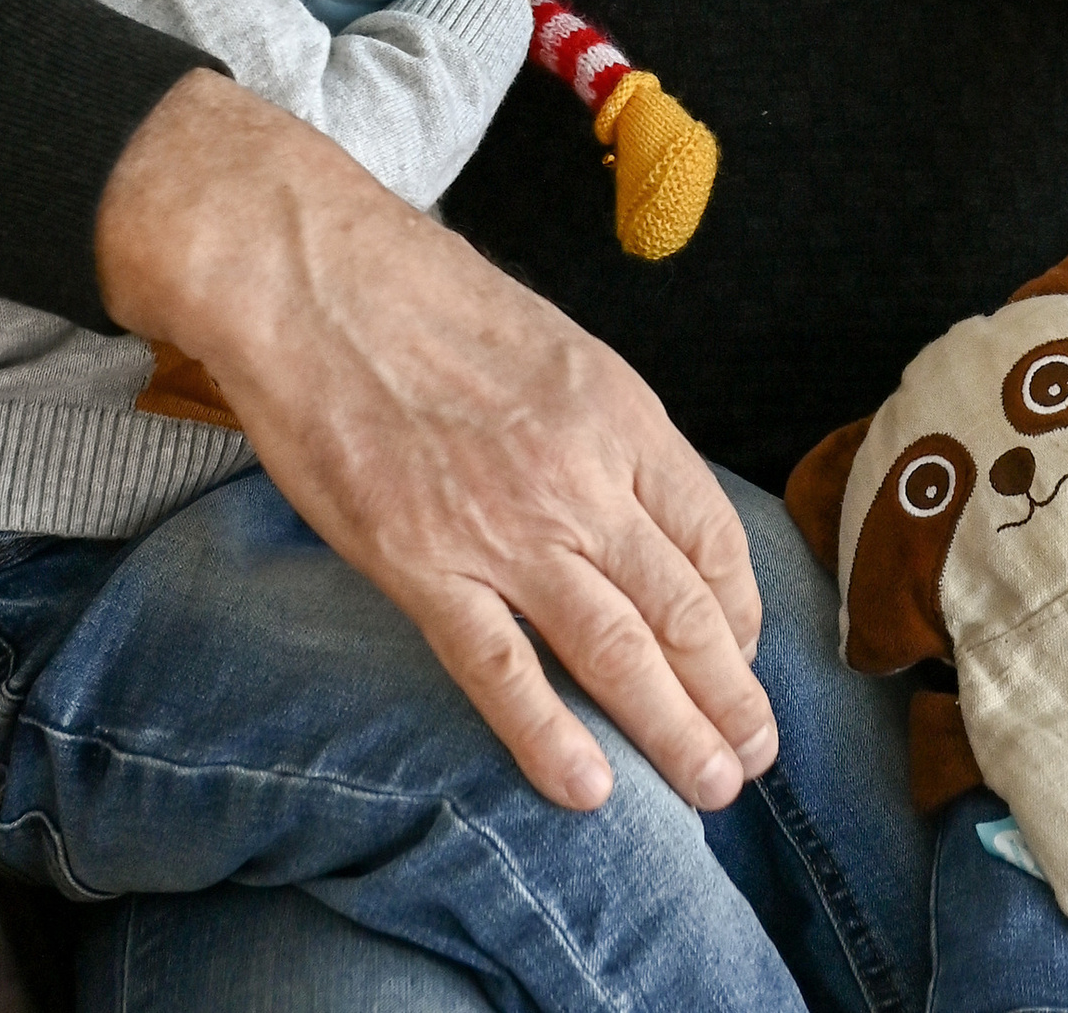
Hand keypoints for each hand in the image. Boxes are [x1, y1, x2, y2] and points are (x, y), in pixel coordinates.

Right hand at [96, 72, 777, 812]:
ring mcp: (503, 527)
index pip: (712, 534)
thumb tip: (631, 499)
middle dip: (729, 693)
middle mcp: (581, 475)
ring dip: (674, 728)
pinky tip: (590, 789)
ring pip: (616, 650)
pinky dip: (552, 737)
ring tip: (711, 786)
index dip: (737, 610)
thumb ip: (598, 428)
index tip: (741, 655)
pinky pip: (503, 670)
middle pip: (681, 606)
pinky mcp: (421, 566)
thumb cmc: (425, 295)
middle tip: (755, 756)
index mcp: (620, 413)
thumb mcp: (551, 343)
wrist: (312, 278)